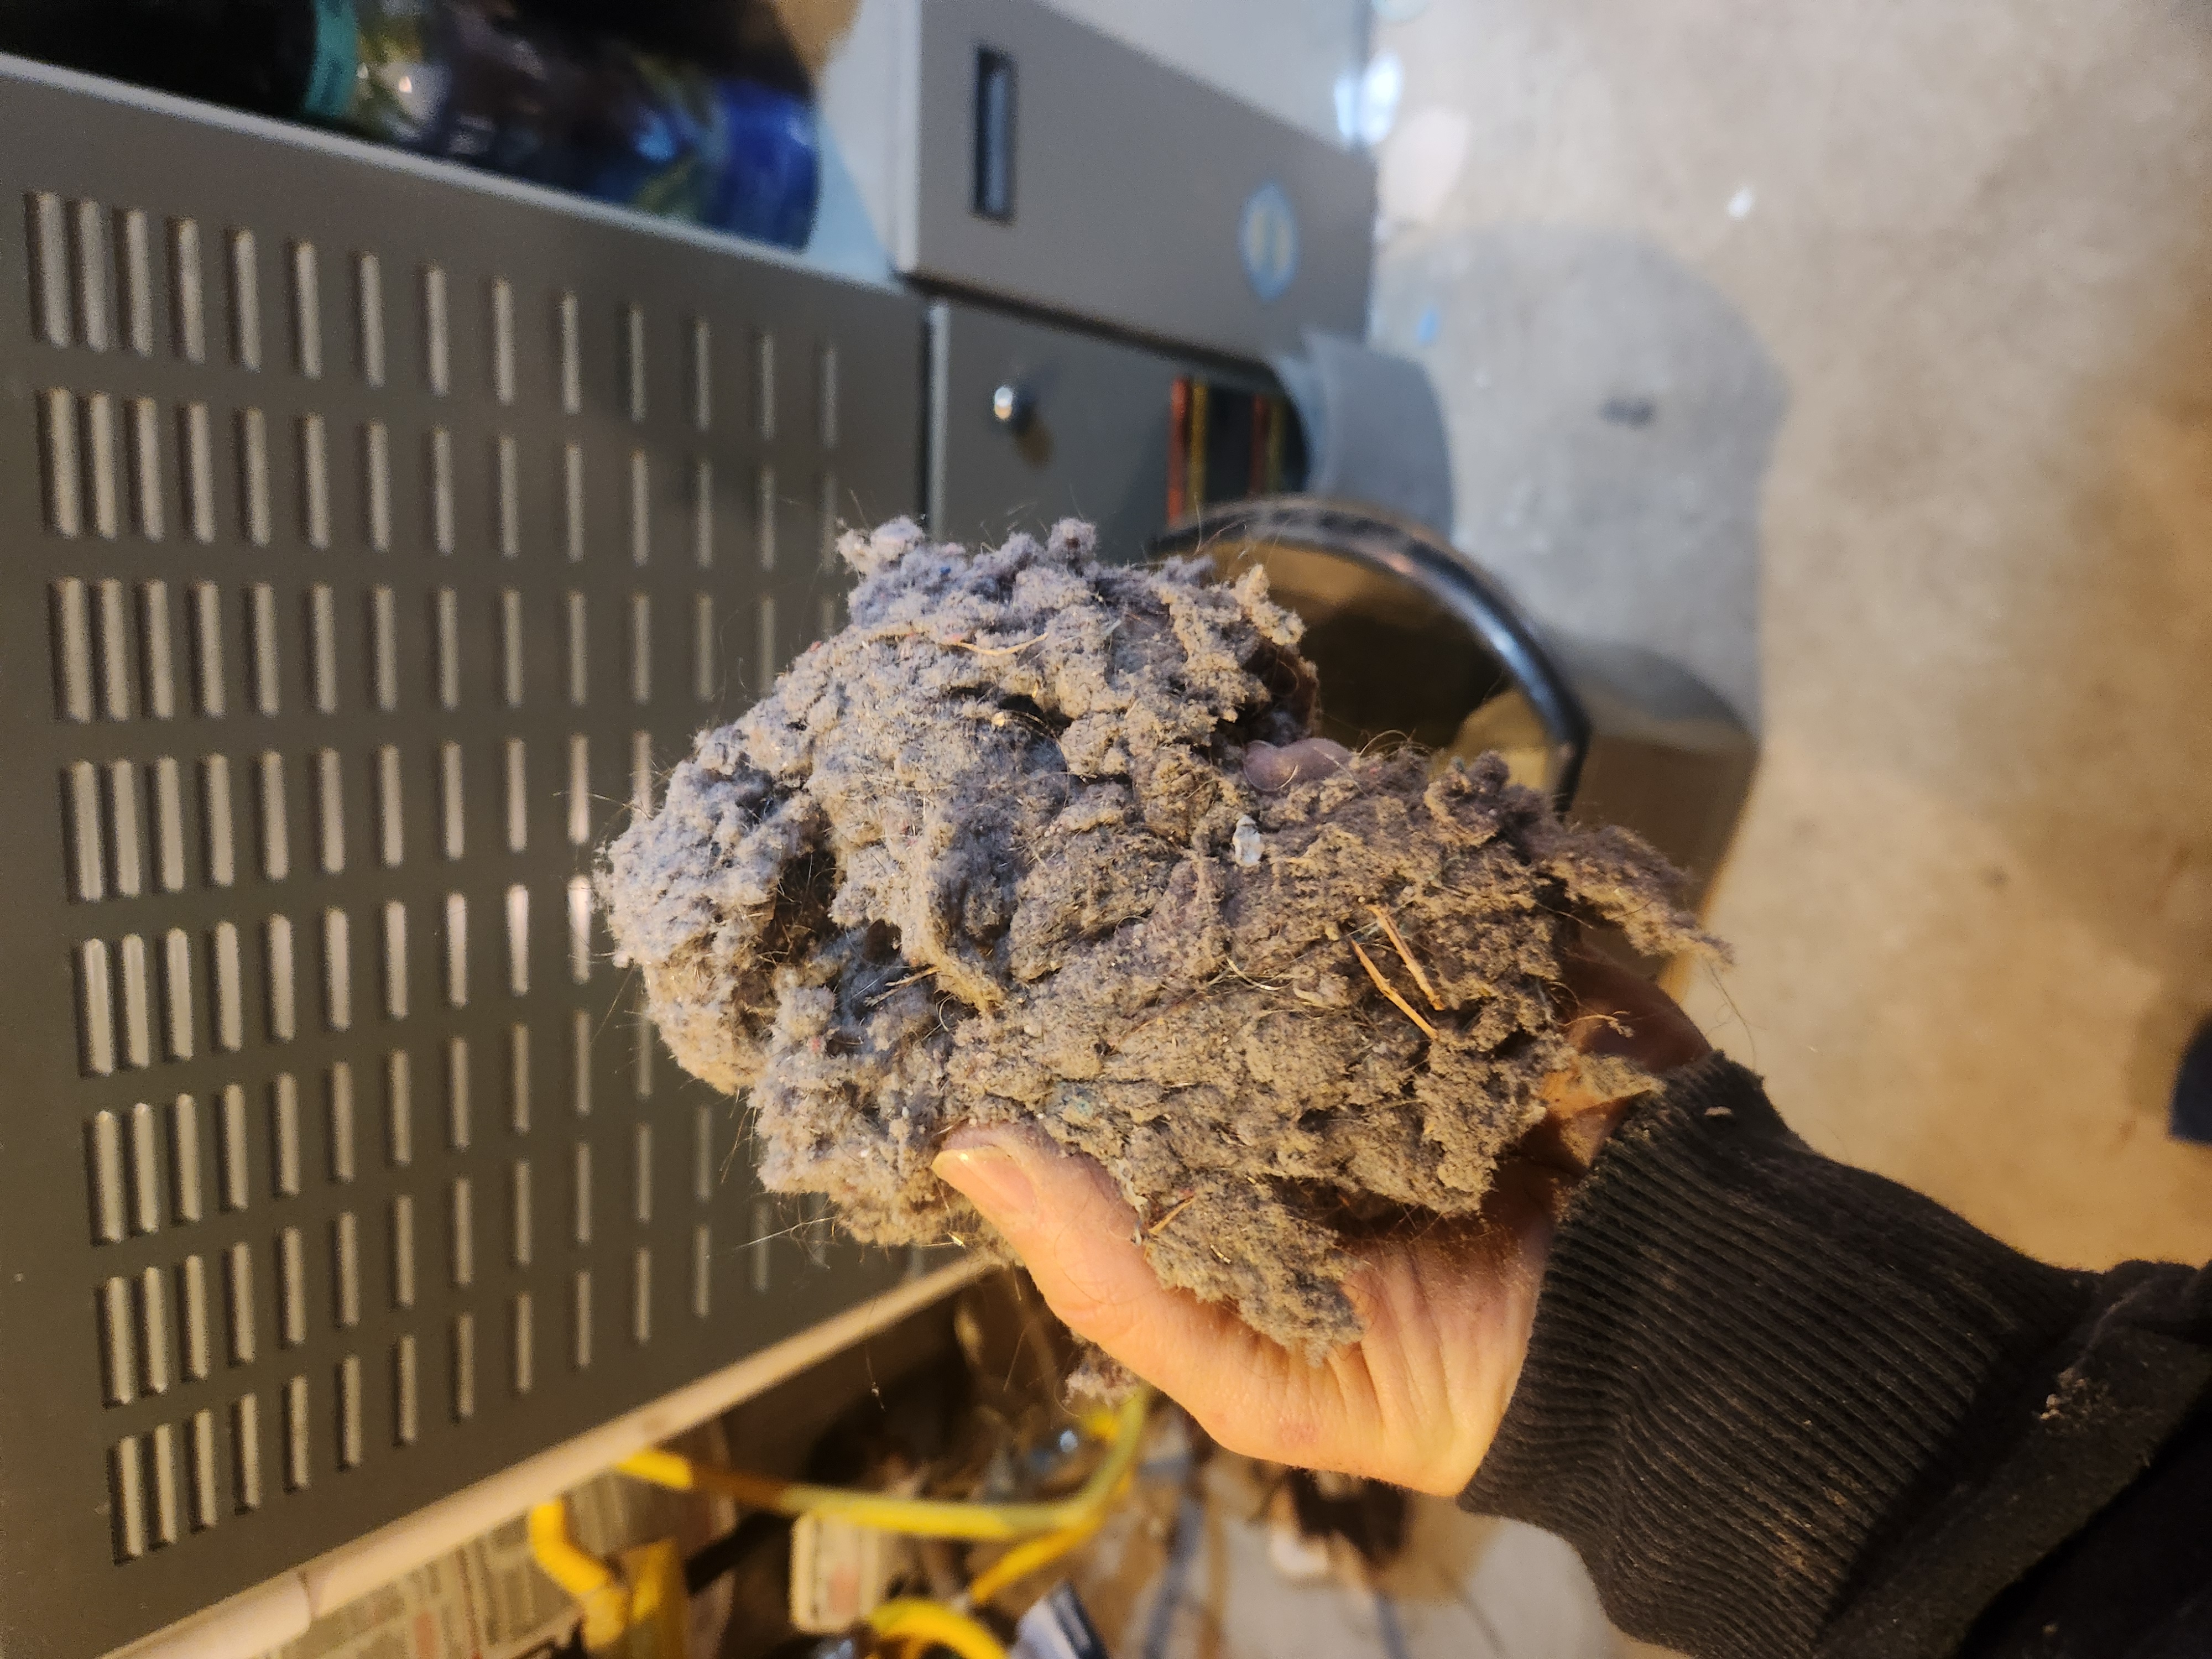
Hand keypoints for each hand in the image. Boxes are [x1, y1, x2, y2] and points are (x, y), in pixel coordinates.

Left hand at [932, 736, 1709, 1495]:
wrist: (1665, 1350)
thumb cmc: (1447, 1385)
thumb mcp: (1258, 1377)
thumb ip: (1117, 1280)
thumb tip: (963, 1146)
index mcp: (1250, 1153)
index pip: (1141, 1055)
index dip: (1075, 996)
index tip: (1008, 930)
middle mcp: (1320, 1065)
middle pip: (1226, 953)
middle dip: (1168, 885)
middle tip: (1098, 812)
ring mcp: (1418, 1000)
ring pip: (1322, 891)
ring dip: (1267, 826)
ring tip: (1207, 776)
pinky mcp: (1512, 956)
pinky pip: (1438, 867)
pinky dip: (1382, 818)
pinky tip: (1315, 776)